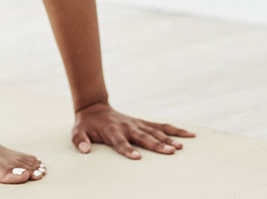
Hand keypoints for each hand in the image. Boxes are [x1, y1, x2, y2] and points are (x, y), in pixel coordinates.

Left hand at [70, 101, 195, 158]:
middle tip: (170, 152)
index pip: (121, 142)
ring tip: (181, 147)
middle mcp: (128, 127)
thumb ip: (80, 141)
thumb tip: (85, 150)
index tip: (137, 157)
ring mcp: (137, 124)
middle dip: (157, 145)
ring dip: (169, 139)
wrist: (94, 108)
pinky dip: (175, 130)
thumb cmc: (86, 125)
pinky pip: (162, 126)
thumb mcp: (77, 132)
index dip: (128, 150)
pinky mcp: (144, 123)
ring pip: (156, 131)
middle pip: (144, 137)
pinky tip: (189, 135)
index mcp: (112, 131)